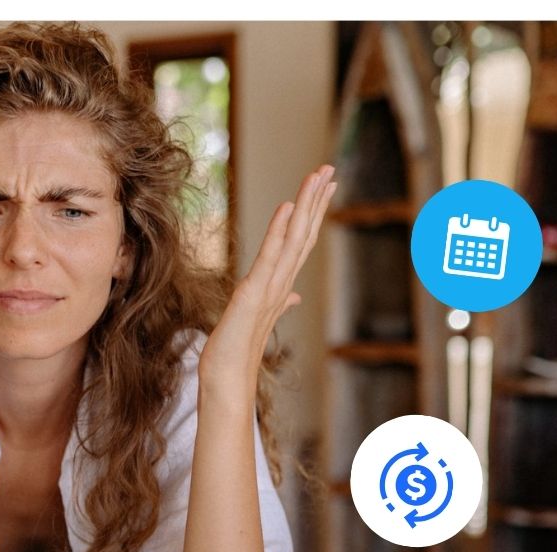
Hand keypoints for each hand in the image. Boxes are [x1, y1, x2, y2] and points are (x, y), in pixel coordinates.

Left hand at [199, 166, 335, 391]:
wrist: (227, 379)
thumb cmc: (238, 351)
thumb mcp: (257, 318)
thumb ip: (279, 302)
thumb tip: (294, 296)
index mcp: (281, 285)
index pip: (301, 242)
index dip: (313, 213)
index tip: (323, 187)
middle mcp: (282, 283)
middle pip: (304, 233)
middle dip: (317, 200)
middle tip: (329, 169)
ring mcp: (271, 287)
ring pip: (295, 238)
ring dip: (307, 205)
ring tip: (317, 176)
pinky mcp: (255, 293)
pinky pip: (270, 256)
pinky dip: (279, 230)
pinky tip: (288, 207)